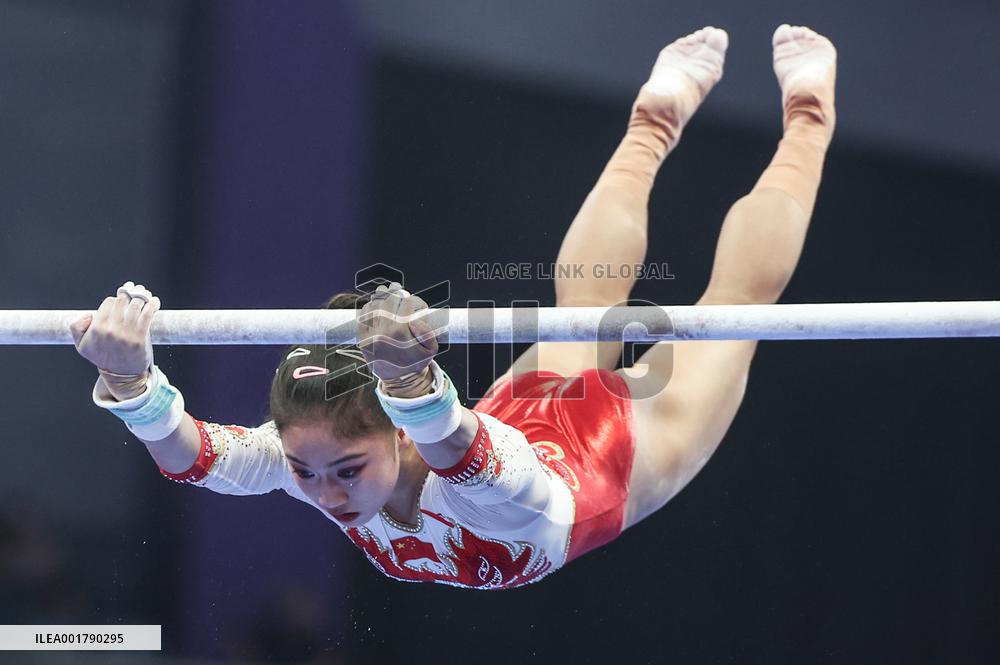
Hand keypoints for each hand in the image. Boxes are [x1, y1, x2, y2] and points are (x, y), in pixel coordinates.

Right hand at [70, 282, 160, 398]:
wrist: (121, 374)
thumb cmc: (103, 357)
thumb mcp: (82, 346)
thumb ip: (76, 328)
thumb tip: (88, 314)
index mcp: (97, 327)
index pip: (109, 302)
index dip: (117, 300)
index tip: (123, 301)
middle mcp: (110, 329)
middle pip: (123, 300)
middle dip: (130, 293)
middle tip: (137, 290)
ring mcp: (126, 333)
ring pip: (135, 305)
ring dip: (142, 296)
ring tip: (145, 294)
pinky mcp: (139, 337)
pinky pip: (147, 315)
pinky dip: (152, 305)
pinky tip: (154, 301)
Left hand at [357, 282, 438, 384]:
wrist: (399, 380)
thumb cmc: (417, 362)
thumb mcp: (432, 349)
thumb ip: (428, 331)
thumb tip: (415, 317)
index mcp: (399, 334)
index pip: (406, 305)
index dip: (413, 300)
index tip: (418, 302)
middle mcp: (382, 333)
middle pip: (388, 302)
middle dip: (395, 292)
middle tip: (398, 288)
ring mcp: (370, 336)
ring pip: (373, 307)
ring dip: (380, 297)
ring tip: (386, 292)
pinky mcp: (363, 340)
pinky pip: (363, 317)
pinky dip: (369, 307)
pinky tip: (375, 304)